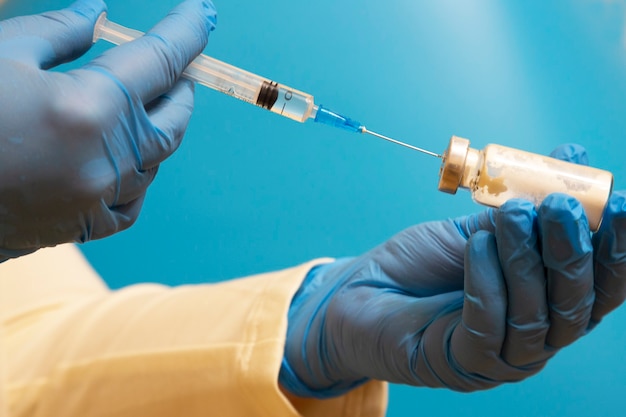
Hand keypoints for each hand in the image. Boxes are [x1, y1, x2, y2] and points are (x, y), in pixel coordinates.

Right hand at [0, 0, 216, 260]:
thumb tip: (98, 14)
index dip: (188, 31)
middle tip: (180, 63)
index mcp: (88, 108)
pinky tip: (126, 157)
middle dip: (181, 85)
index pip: (161, 59)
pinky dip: (139, 174)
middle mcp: (106, 160)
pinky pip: (132, 201)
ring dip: (161, 127)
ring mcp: (96, 200)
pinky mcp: (79, 228)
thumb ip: (58, 31)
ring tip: (151, 103)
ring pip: (157, 159)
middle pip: (173, 117)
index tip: (204, 15)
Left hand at [280, 144, 625, 397]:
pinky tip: (477, 246)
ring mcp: (500, 357)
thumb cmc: (419, 263)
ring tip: (513, 213)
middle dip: (574, 249)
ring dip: (529, 259)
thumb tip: (572, 156)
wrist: (358, 291)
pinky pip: (488, 327)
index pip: (599, 283)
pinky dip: (489, 282)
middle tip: (559, 203)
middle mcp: (535, 337)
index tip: (620, 201)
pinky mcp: (462, 364)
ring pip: (537, 316)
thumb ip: (524, 208)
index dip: (616, 247)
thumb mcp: (477, 230)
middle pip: (577, 303)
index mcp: (545, 304)